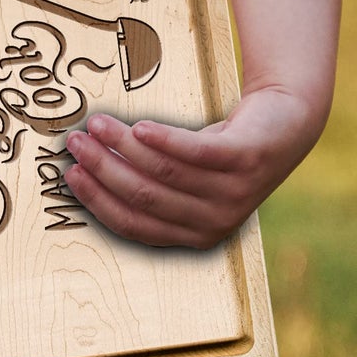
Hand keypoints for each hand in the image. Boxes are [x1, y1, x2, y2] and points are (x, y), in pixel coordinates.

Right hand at [61, 87, 322, 249]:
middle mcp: (215, 219)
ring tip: (97, 123)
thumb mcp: (187, 180)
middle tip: (76, 143)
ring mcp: (234, 190)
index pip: (135, 224)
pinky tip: (139, 125)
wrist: (285, 124)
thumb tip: (87, 172)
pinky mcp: (246, 158)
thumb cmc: (223, 152)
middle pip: (144, 196)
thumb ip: (148, 186)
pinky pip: (195, 152)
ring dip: (123, 146)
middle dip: (103, 168)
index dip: (99, 200)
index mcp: (195, 234)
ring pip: (164, 172)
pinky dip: (163, 140)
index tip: (71, 174)